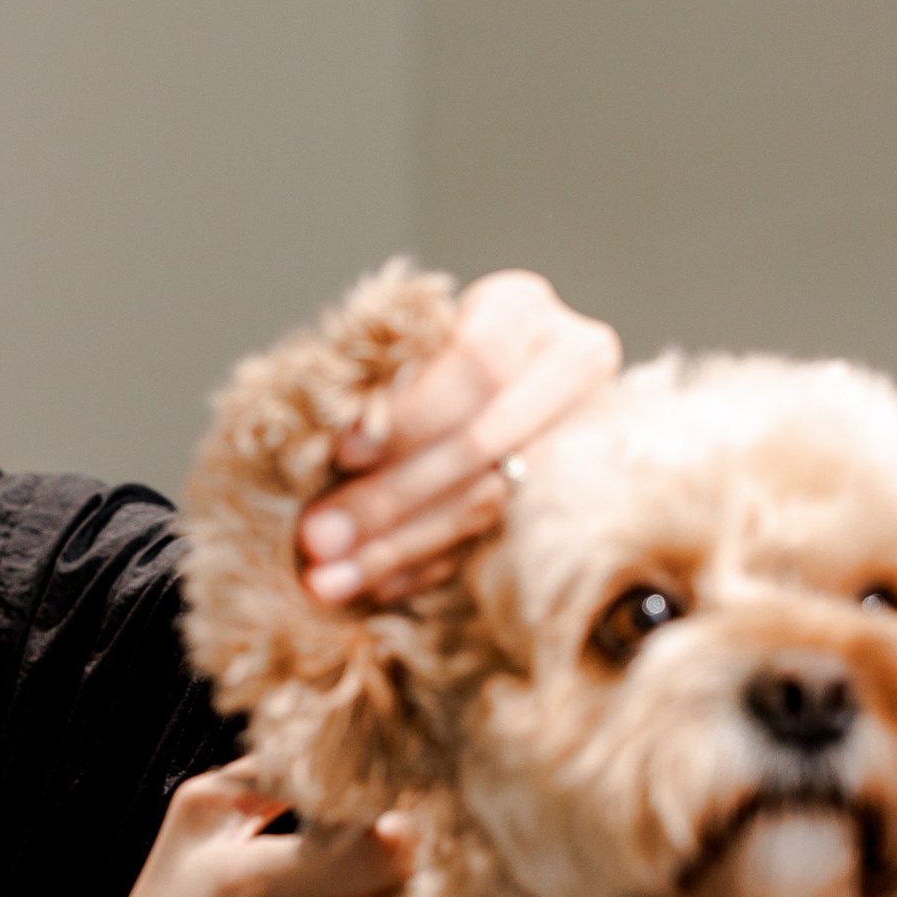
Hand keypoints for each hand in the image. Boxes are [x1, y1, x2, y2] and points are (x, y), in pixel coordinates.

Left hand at [296, 271, 618, 604]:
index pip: (476, 362)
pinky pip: (494, 541)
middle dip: (391, 497)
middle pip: (481, 442)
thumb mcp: (407, 342)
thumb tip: (334, 450)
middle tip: (319, 537)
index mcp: (522, 311)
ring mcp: (578, 438)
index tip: (346, 452)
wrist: (505, 380)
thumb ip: (380, 379)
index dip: (411, 412)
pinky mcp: (568, 496)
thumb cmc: (425, 352)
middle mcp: (567, 369)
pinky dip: (430, 566)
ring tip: (331, 579)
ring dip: (401, 547)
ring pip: (488, 501)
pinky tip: (378, 585)